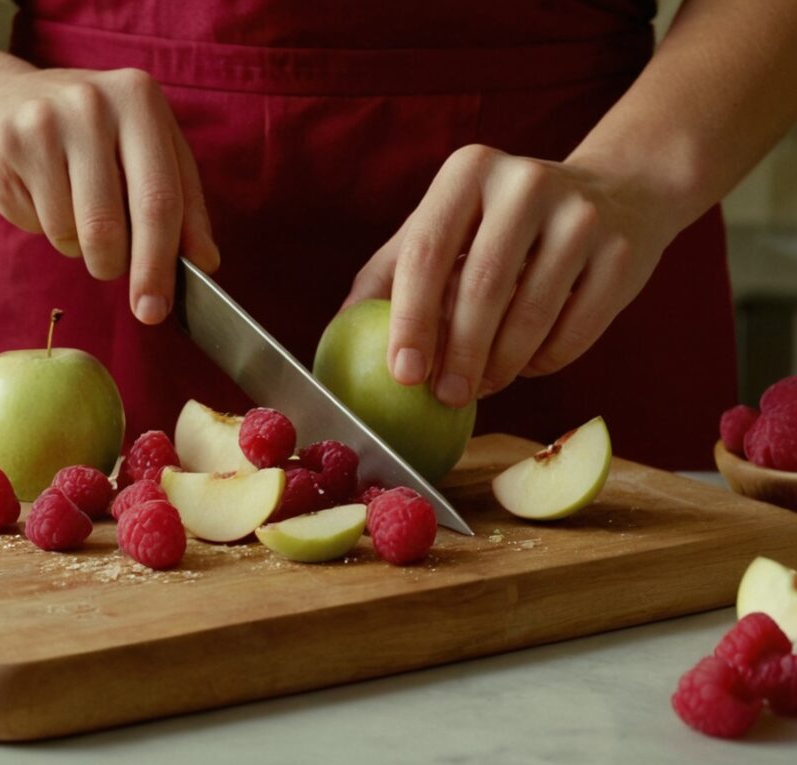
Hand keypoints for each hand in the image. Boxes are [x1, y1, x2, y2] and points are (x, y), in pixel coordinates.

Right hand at [0, 67, 218, 323]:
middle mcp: (92, 103)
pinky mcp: (4, 146)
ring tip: (80, 214)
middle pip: (112, 225)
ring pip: (74, 233)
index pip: (160, 200)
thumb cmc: (91, 137)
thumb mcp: (147, 154)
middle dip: (121, 271)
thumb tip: (206, 261)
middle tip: (128, 295)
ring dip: (84, 249)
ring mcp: (42, 121)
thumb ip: (184, 205)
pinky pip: (37, 224)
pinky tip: (44, 196)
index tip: (157, 308)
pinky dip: (48, 230)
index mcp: (140, 99)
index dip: (160, 264)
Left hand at [344, 144, 677, 406]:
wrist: (616, 195)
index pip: (426, 252)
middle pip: (481, 288)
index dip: (410, 319)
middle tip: (446, 397)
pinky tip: (528, 363)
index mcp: (469, 171)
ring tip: (482, 384)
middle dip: (458, 356)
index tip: (404, 374)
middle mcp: (525, 182)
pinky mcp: (621, 253)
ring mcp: (581, 216)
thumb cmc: (503, 223)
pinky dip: (545, 362)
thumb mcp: (445, 225)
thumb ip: (391, 271)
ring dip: (500, 367)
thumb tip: (338, 330)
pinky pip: (575, 331)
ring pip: (531, 315)